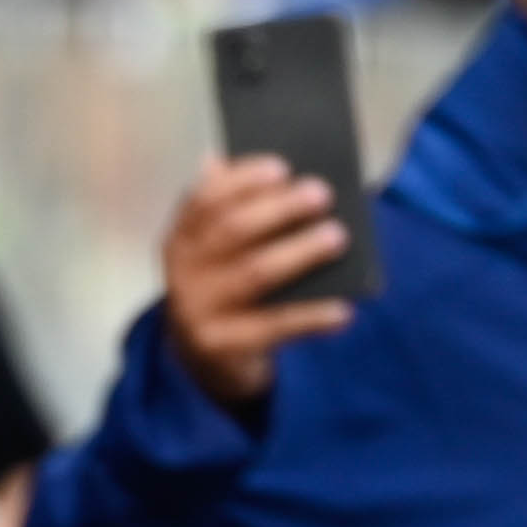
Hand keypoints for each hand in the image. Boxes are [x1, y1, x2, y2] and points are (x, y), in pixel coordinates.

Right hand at [158, 151, 356, 417]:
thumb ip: (236, 211)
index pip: (205, 199)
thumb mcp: (221, 251)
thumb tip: (263, 173)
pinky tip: (343, 309)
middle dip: (279, 209)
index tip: (282, 167)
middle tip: (322, 194)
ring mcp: (198, 311)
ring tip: (338, 237)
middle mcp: (183, 271)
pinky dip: (311, 317)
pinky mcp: (221, 347)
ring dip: (300, 252)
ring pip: (254, 274)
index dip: (242, 180)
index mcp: (182, 237)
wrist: (202, 359)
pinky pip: (273, 327)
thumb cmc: (225, 287)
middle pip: (233, 230)